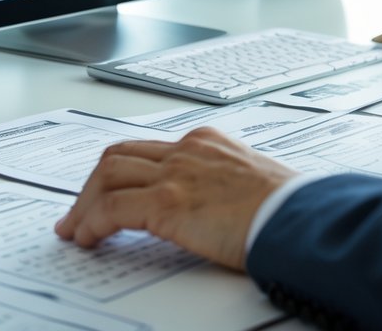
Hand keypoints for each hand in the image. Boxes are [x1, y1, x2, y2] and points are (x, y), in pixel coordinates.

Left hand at [54, 127, 297, 270]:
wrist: (305, 221)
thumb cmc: (292, 212)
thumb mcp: (253, 186)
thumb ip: (222, 188)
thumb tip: (208, 212)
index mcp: (206, 143)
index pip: (148, 150)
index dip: (120, 172)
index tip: (109, 193)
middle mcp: (186, 151)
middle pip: (119, 157)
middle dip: (94, 185)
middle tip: (81, 211)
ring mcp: (174, 174)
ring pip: (107, 176)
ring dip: (85, 203)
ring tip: (76, 229)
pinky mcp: (167, 202)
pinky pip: (111, 208)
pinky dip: (91, 222)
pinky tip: (87, 238)